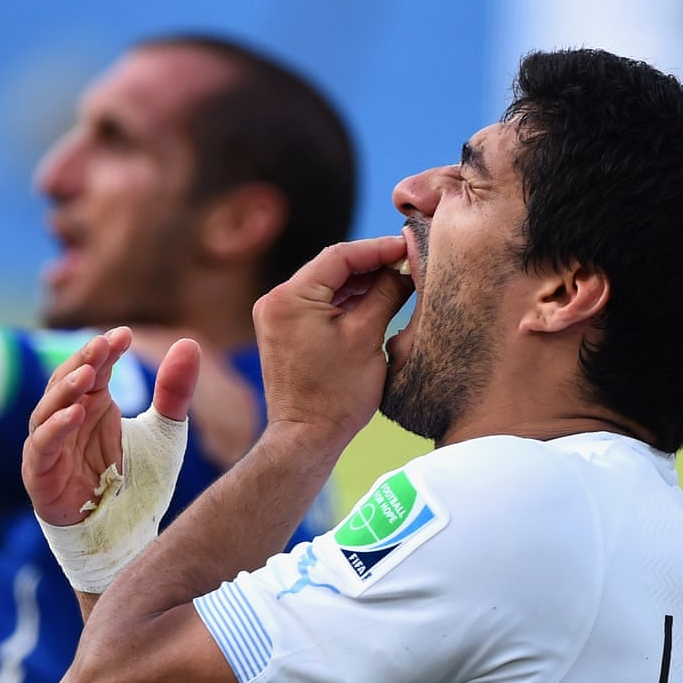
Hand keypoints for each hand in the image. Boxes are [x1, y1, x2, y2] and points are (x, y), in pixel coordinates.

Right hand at [22, 328, 200, 525]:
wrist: (125, 538)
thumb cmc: (138, 485)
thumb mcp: (164, 434)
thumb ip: (174, 393)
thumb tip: (190, 343)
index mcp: (93, 406)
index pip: (93, 368)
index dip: (105, 351)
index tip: (124, 334)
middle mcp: (68, 422)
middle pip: (65, 382)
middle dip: (82, 361)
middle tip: (102, 344)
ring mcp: (50, 448)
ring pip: (46, 410)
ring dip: (65, 390)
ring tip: (87, 373)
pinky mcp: (40, 476)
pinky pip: (41, 447)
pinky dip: (54, 429)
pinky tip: (74, 414)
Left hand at [253, 235, 412, 446]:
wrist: (307, 438)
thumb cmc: (336, 396)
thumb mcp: (367, 337)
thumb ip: (386, 293)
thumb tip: (405, 266)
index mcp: (289, 298)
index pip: (339, 256)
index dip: (378, 248)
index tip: (407, 245)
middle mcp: (275, 301)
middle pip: (331, 268)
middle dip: (371, 264)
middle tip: (407, 260)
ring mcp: (276, 317)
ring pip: (326, 286)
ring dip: (360, 282)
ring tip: (398, 278)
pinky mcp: (283, 332)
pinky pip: (318, 305)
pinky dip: (346, 301)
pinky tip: (376, 299)